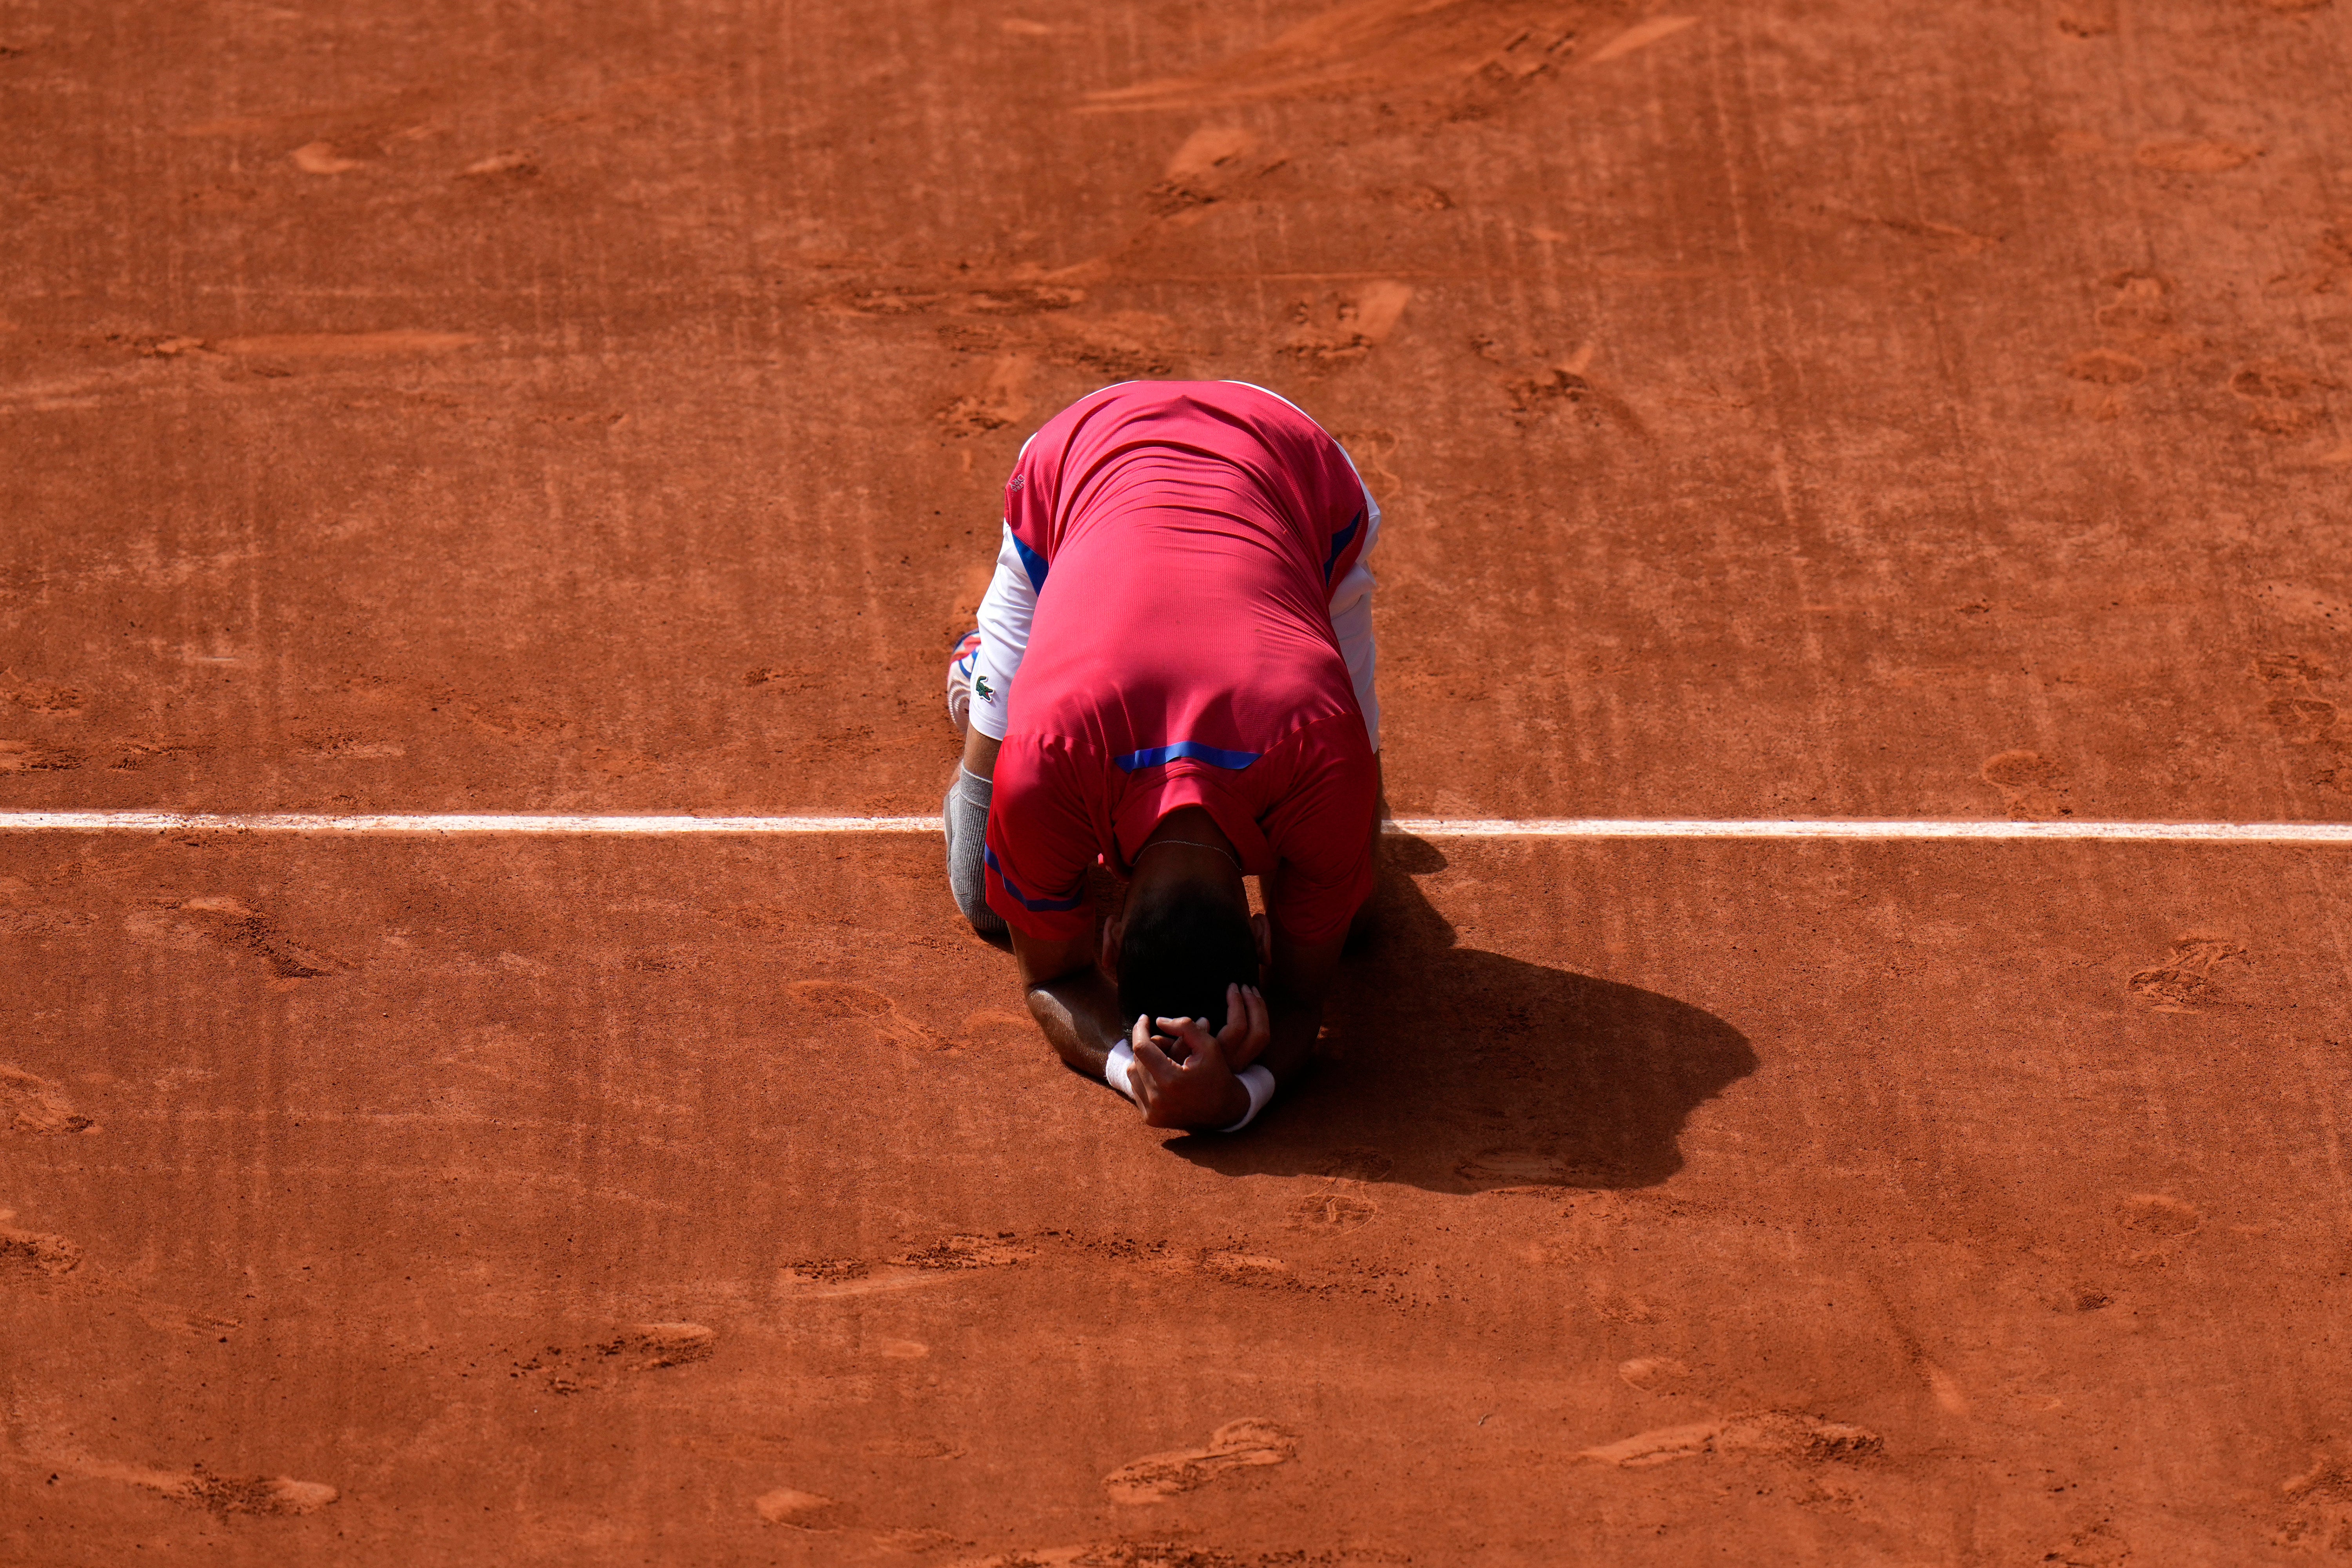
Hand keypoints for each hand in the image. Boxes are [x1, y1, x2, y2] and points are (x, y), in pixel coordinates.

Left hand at [1129, 985, 1268, 1128]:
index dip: (1140, 1029)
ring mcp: (1152, 1112)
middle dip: (1149, 1046)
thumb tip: (1158, 1021)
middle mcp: (1157, 1099)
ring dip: (1144, 1061)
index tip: (1144, 1018)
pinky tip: (1161, 1074)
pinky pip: (1136, 1089)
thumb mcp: (1209, 1045)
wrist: (1225, 1111)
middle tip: (1167, 1042)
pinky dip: (1144, 1077)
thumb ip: (1185, 1027)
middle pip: (1136, 1060)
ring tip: (1164, 1058)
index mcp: (1171, 1080)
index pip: (1142, 1048)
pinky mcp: (1150, 1118)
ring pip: (1132, 1074)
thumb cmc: (1218, 1074)